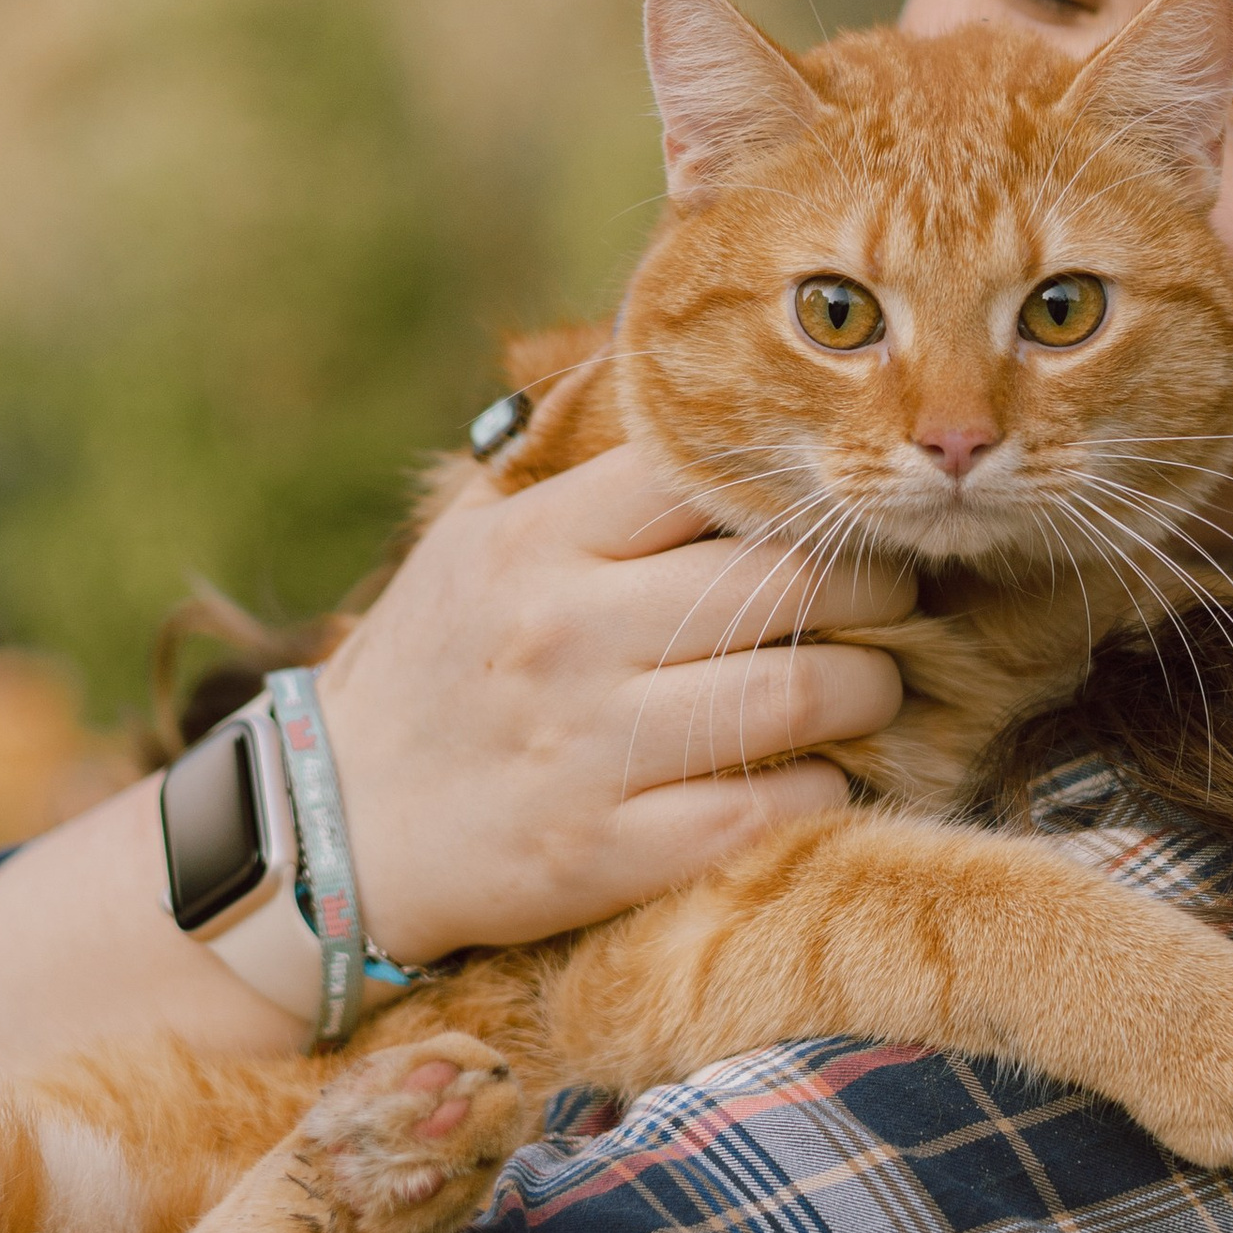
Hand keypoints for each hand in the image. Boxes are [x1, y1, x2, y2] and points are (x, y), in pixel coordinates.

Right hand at [316, 437, 912, 962]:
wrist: (336, 827)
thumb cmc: (433, 666)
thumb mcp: (476, 540)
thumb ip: (576, 468)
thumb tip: (684, 379)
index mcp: (539, 542)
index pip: (707, 473)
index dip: (796, 486)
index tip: (832, 509)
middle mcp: (568, 634)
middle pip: (785, 583)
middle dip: (875, 586)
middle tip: (895, 595)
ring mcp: (592, 748)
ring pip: (802, 694)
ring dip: (871, 686)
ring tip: (873, 682)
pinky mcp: (611, 853)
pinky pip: (774, 808)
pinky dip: (825, 787)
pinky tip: (819, 771)